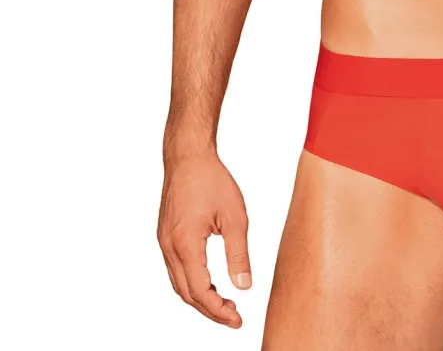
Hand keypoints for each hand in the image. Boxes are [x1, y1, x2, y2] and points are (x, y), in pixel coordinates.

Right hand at [157, 150, 251, 327]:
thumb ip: (239, 254)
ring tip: (225, 304)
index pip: (201, 292)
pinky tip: (210, 283)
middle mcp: (169, 248)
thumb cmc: (212, 180)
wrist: (188, 157)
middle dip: (210, 310)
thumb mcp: (235, 217)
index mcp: (186, 244)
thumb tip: (244, 286)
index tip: (238, 320)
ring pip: (179, 285)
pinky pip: (176, 270)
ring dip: (200, 299)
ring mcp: (164, 243)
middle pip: (187, 294)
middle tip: (234, 317)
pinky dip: (192, 283)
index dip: (219, 311)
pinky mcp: (166, 237)